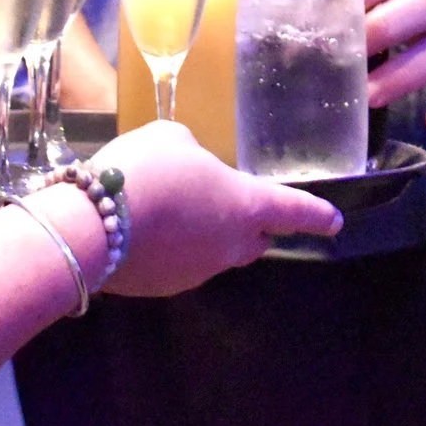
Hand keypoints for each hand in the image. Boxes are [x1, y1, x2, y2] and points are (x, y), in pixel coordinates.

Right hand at [93, 119, 341, 296]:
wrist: (90, 226)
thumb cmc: (146, 170)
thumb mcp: (172, 138)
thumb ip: (192, 151)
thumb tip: (188, 164)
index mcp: (246, 205)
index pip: (293, 211)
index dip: (316, 215)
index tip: (335, 222)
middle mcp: (231, 245)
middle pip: (255, 238)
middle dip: (252, 225)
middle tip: (230, 204)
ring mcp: (197, 272)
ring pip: (215, 253)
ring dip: (204, 234)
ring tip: (170, 209)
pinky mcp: (164, 288)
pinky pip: (180, 264)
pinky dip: (173, 249)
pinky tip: (146, 230)